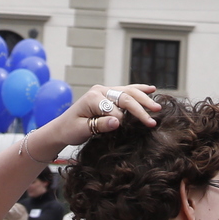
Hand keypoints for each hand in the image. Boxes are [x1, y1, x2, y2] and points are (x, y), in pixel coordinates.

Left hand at [39, 84, 159, 149]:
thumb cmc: (70, 130)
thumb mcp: (82, 130)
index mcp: (93, 97)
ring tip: (157, 107)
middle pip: (125, 97)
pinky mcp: (108, 94)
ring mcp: (105, 91)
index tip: (124, 130)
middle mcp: (100, 91)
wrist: (61, 128)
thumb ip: (100, 125)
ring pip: (129, 92)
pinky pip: (127, 90)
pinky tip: (152, 89)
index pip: (115, 108)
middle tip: (154, 118)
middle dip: (141, 108)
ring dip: (144, 99)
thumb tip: (119, 121)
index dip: (122, 120)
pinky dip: (139, 90)